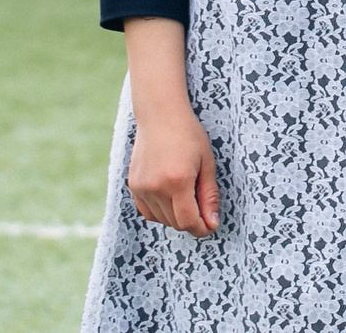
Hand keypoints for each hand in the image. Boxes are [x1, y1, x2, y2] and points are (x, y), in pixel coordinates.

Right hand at [126, 104, 220, 235]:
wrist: (160, 117)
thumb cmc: (189, 136)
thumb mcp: (207, 163)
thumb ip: (209, 195)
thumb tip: (212, 223)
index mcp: (177, 181)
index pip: (188, 220)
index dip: (201, 228)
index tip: (211, 226)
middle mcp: (156, 188)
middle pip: (175, 222)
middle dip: (192, 221)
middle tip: (203, 208)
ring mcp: (141, 188)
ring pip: (161, 219)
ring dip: (176, 216)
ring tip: (188, 194)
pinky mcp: (133, 187)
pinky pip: (148, 212)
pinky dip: (161, 211)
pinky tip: (171, 196)